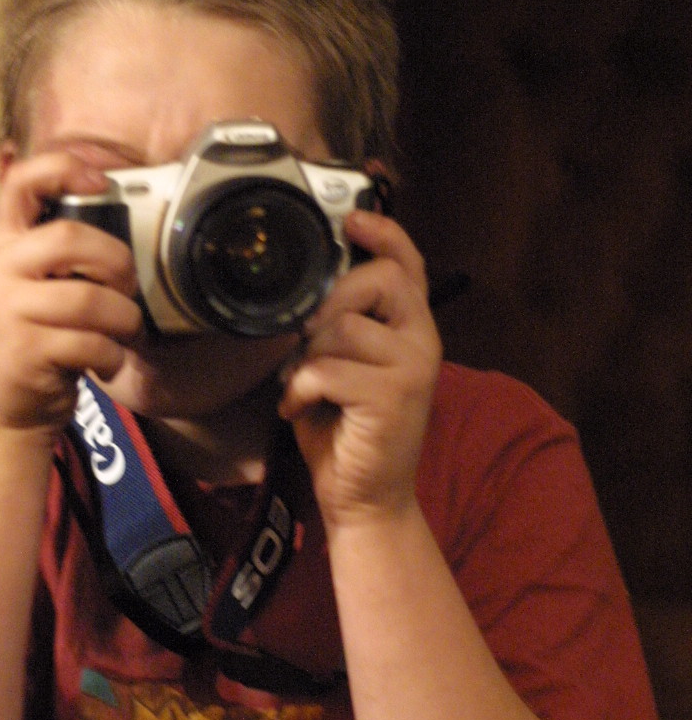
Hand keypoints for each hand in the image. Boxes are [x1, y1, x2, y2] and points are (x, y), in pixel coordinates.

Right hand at [0, 149, 142, 434]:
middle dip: (117, 262)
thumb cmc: (38, 342)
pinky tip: (104, 363)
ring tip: (122, 333)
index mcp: (3, 245)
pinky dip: (111, 356)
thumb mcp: (40, 289)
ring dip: (123, 319)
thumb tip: (123, 222)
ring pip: (91, 299)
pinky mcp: (24, 350)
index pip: (20, 183)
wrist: (8, 412)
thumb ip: (63, 257)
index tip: (103, 182)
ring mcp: (7, 310)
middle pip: (71, 237)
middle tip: (127, 288)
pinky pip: (92, 342)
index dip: (63, 169)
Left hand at [278, 209, 441, 525]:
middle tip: (307, 338)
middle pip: (378, 278)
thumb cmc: (345, 431)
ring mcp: (413, 368)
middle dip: (329, 300)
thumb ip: (338, 326)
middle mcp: (422, 342)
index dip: (384, 233)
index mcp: (410, 329)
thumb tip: (303, 291)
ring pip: (343, 326)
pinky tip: (298, 409)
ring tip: (304, 386)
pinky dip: (299, 388)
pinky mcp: (393, 396)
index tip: (352, 220)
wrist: (364, 499)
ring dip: (308, 356)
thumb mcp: (341, 366)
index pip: (408, 264)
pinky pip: (326, 368)